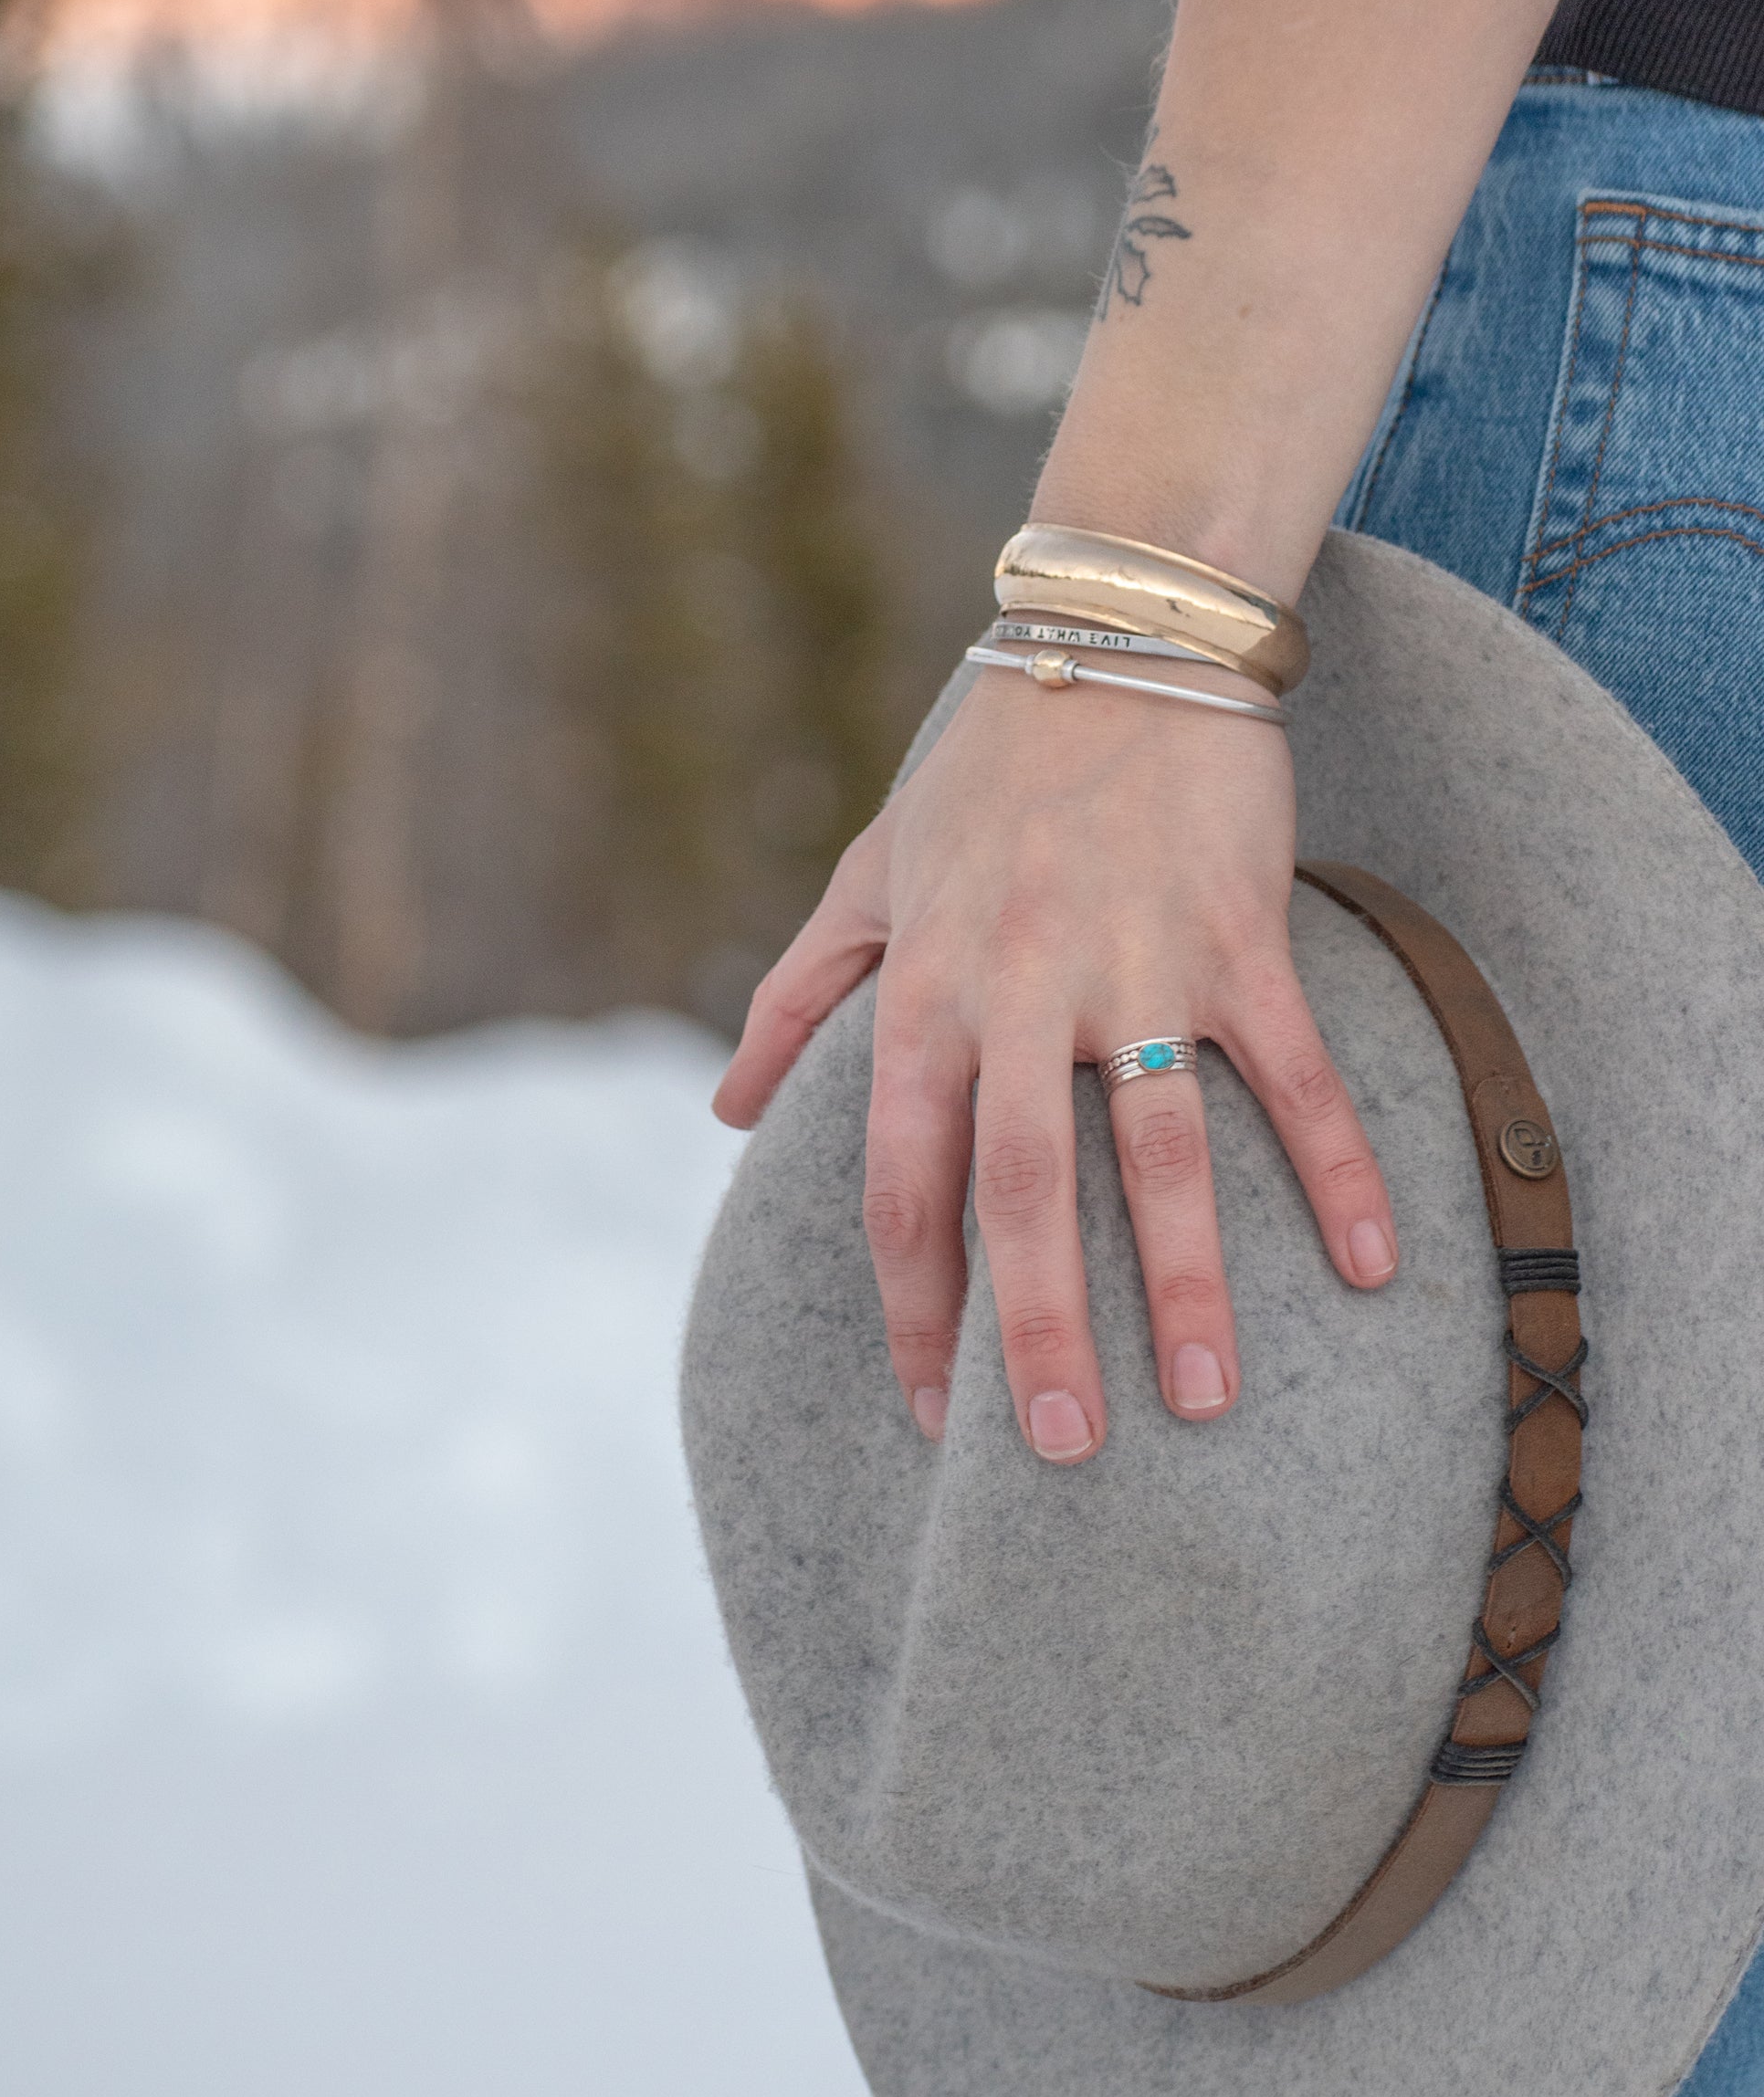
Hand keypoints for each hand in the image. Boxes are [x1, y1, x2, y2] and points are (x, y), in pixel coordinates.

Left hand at [712, 664, 1396, 1461]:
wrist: (1118, 641)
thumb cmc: (984, 771)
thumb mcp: (868, 875)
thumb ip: (799, 997)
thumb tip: (723, 1113)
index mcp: (922, 988)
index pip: (902, 1180)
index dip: (913, 1306)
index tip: (930, 1413)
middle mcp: (1017, 989)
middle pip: (1020, 1191)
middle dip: (1037, 1331)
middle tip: (1060, 1455)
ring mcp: (1135, 964)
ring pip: (1157, 1152)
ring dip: (1184, 1283)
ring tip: (1205, 1403)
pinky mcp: (1239, 936)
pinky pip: (1293, 1073)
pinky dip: (1336, 1170)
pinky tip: (1374, 1270)